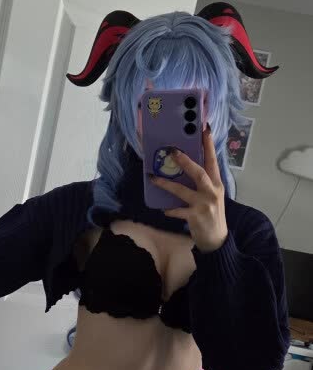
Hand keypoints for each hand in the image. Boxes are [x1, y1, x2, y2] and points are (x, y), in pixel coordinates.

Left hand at [150, 126, 228, 252]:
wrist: (217, 239)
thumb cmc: (212, 214)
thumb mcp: (213, 195)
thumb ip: (204, 182)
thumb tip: (187, 165)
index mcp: (217, 184)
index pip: (213, 161)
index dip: (209, 145)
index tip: (204, 130)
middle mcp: (212, 192)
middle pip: (199, 172)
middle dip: (185, 161)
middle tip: (172, 151)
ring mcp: (204, 205)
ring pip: (183, 191)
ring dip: (166, 184)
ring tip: (153, 178)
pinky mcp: (195, 217)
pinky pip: (178, 211)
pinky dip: (170, 210)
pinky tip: (163, 209)